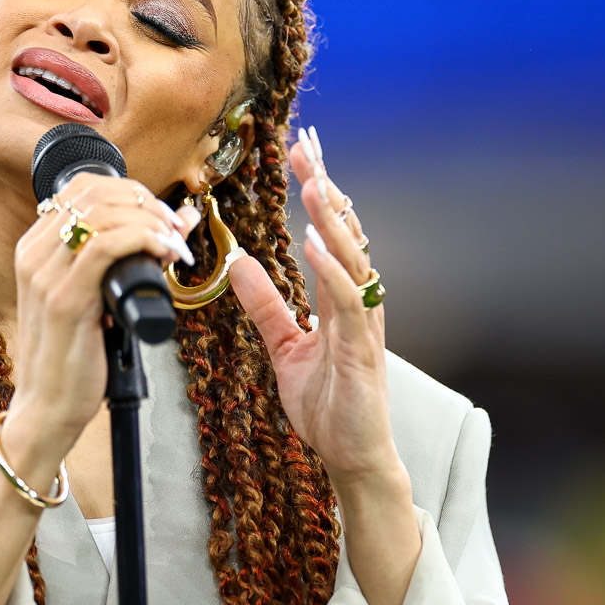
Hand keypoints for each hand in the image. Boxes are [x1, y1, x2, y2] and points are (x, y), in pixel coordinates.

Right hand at [0, 173, 199, 476]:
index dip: (131, 190)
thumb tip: (182, 218)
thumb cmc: (78, 355)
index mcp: (36, 247)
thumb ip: (135, 255)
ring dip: (151, 220)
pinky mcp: (64, 299)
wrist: (48, 408)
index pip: (83, 187)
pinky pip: (105, 246)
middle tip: (176, 230)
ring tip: (174, 245)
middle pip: (95, 192)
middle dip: (146, 203)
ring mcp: (44, 274)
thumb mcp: (105, 296)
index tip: (162, 215)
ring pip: (102, 213)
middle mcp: (34, 253)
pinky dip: (144, 240)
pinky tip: (165, 253)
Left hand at [230, 127, 397, 490]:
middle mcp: (359, 301)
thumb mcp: (285, 346)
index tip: (301, 154)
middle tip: (307, 148)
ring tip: (313, 185)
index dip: (318, 192)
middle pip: (346, 233)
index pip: (331, 232)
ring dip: (332, 220)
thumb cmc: (329, 404)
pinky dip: (334, 269)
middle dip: (326, 189)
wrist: (352, 456)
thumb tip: (240, 264)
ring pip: (353, 258)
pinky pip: (350, 301)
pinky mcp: (361, 349)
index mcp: (343, 296)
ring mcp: (364, 323)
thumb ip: (266, 305)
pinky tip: (317, 244)